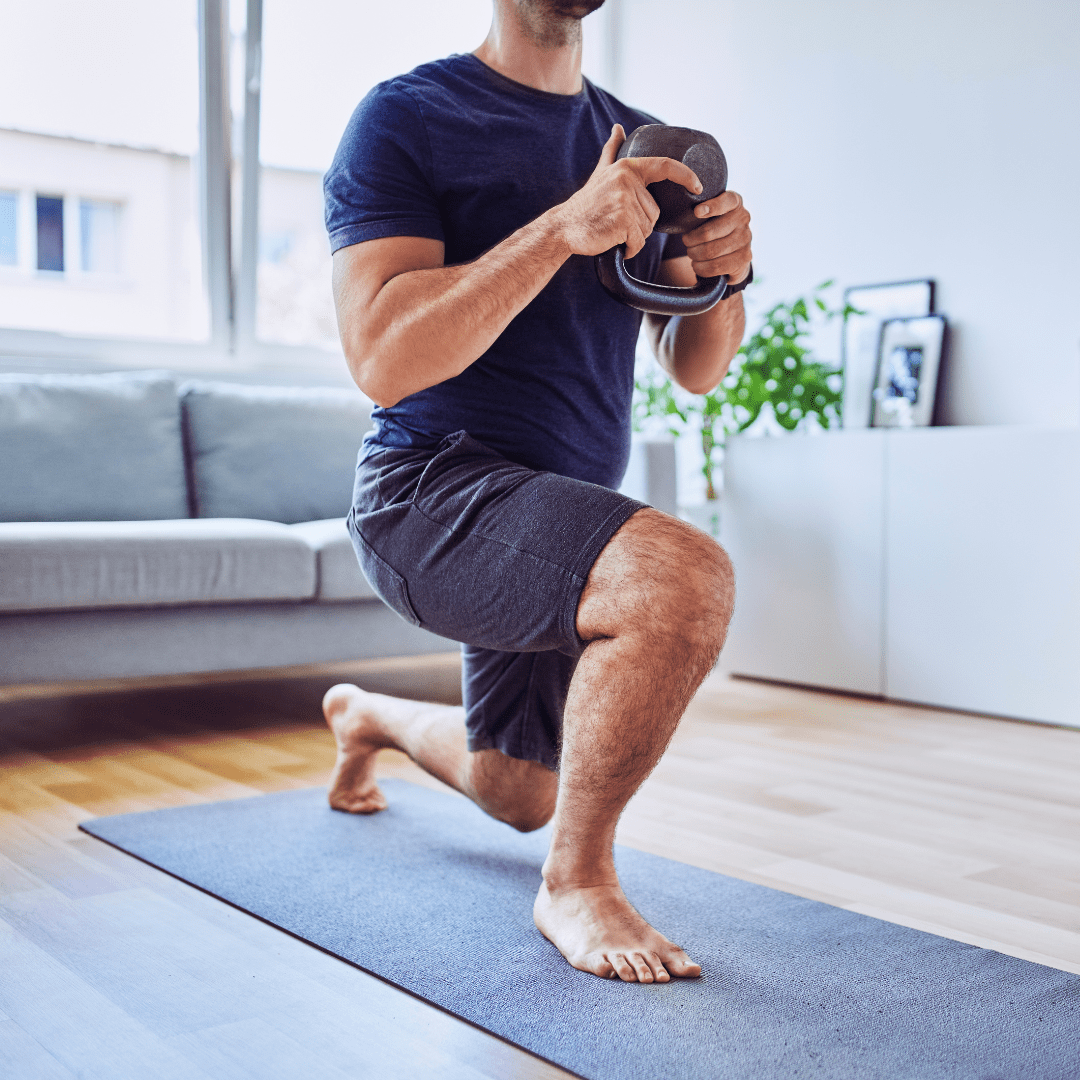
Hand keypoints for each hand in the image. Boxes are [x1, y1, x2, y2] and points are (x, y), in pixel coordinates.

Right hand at [552, 124, 702, 258]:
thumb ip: (612, 151)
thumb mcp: (600, 173)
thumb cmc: (586, 204)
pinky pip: (639, 241)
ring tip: (613, 230)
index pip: (665, 166)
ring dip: (633, 237)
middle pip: (654, 211)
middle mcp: (628, 181)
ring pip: (647, 229)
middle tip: (617, 222)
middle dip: (640, 224)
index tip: (699, 186)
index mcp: (627, 168)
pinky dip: (630, 248)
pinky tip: (614, 242)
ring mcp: (625, 201)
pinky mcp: (623, 221)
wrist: (564, 227)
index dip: (686, 175)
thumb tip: (618, 127)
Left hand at [682, 190, 751, 284]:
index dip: (712, 207)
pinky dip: (701, 268)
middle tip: (686, 241)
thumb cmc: (715, 229)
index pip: (726, 201)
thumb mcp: (710, 214)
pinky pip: (715, 266)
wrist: (732, 253)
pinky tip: (697, 265)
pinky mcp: (743, 259)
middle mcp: (744, 219)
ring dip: (694, 254)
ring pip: (710, 251)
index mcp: (735, 203)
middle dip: (691, 240)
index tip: (697, 212)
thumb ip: (702, 211)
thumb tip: (694, 214)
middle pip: (708, 232)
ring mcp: (746, 239)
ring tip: (691, 253)